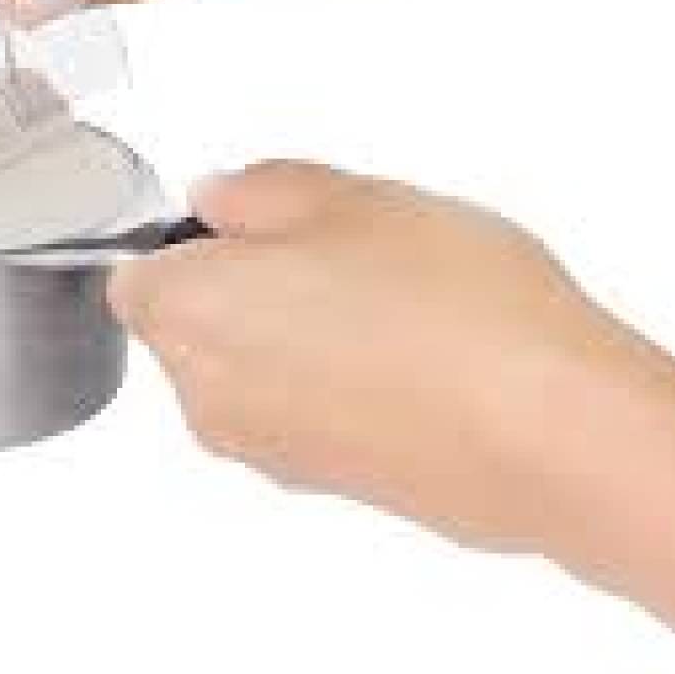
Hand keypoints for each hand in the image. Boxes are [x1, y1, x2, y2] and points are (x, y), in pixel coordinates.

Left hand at [110, 161, 674, 623]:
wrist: (546, 433)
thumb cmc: (444, 305)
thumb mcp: (344, 195)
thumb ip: (254, 190)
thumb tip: (214, 199)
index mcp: (187, 311)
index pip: (128, 276)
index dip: (177, 243)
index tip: (234, 225)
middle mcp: (205, 393)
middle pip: (186, 325)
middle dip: (238, 283)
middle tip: (327, 249)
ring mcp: (262, 449)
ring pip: (246, 368)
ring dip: (289, 331)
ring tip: (381, 302)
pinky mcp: (322, 484)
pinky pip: (297, 412)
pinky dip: (327, 381)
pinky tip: (403, 356)